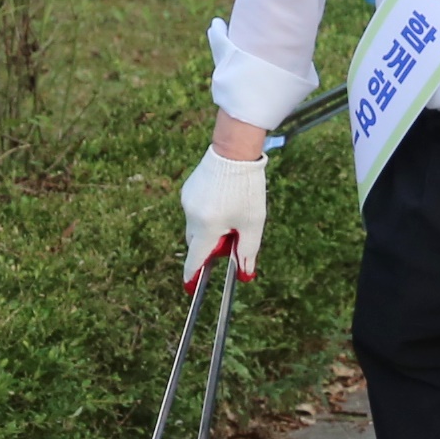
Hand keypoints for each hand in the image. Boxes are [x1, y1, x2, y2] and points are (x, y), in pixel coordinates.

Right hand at [179, 147, 266, 286]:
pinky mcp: (188, 190)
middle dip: (210, 246)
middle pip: (197, 242)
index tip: (190, 287)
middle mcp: (191, 216)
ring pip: (196, 225)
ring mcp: (187, 201)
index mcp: (206, 227)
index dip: (194, 275)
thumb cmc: (247, 189)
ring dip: (211, 227)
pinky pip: (195, 210)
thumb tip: (246, 274)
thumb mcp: (252, 223)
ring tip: (233, 210)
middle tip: (230, 239)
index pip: (196, 258)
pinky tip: (224, 198)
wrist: (234, 151)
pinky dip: (208, 212)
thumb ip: (248, 251)